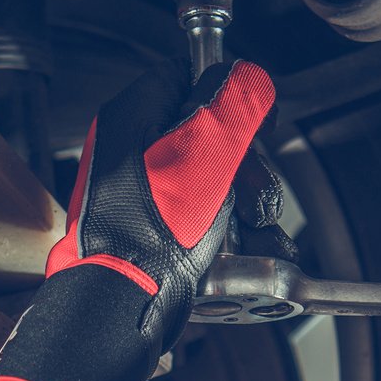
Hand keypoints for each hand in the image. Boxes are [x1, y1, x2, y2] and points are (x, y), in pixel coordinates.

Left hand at [0, 59, 275, 380]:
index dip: (230, 94)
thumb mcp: (206, 154)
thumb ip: (232, 104)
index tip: (257, 119)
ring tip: (252, 222)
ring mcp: (136, 189)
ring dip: (240, 195)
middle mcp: (129, 148)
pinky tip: (239, 242)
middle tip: (254, 186)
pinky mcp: (147, 225)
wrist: (123, 304)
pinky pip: (194, 209)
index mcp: (131, 116)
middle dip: (242, 158)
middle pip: (203, 129)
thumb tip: (248, 75)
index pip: (188, 76)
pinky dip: (221, 223)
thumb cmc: (151, 235)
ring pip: (205, 172)